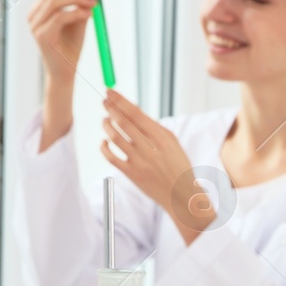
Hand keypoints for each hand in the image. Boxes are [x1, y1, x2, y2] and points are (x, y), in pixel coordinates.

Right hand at [28, 0, 99, 86]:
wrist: (66, 73)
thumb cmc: (72, 47)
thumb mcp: (81, 19)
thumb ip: (87, 1)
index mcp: (41, 7)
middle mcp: (34, 13)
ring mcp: (35, 24)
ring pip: (55, 0)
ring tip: (94, 3)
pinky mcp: (41, 36)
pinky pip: (59, 17)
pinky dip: (76, 12)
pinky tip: (88, 15)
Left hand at [100, 90, 214, 243]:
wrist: (182, 194)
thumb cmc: (177, 165)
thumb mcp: (172, 143)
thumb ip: (153, 127)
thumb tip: (131, 109)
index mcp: (162, 137)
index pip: (135, 113)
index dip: (120, 100)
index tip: (109, 91)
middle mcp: (150, 148)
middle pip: (123, 122)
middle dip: (110, 109)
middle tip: (104, 101)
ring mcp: (140, 162)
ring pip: (114, 137)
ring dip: (106, 125)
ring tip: (105, 119)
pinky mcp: (132, 174)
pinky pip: (111, 157)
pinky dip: (104, 147)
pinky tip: (104, 141)